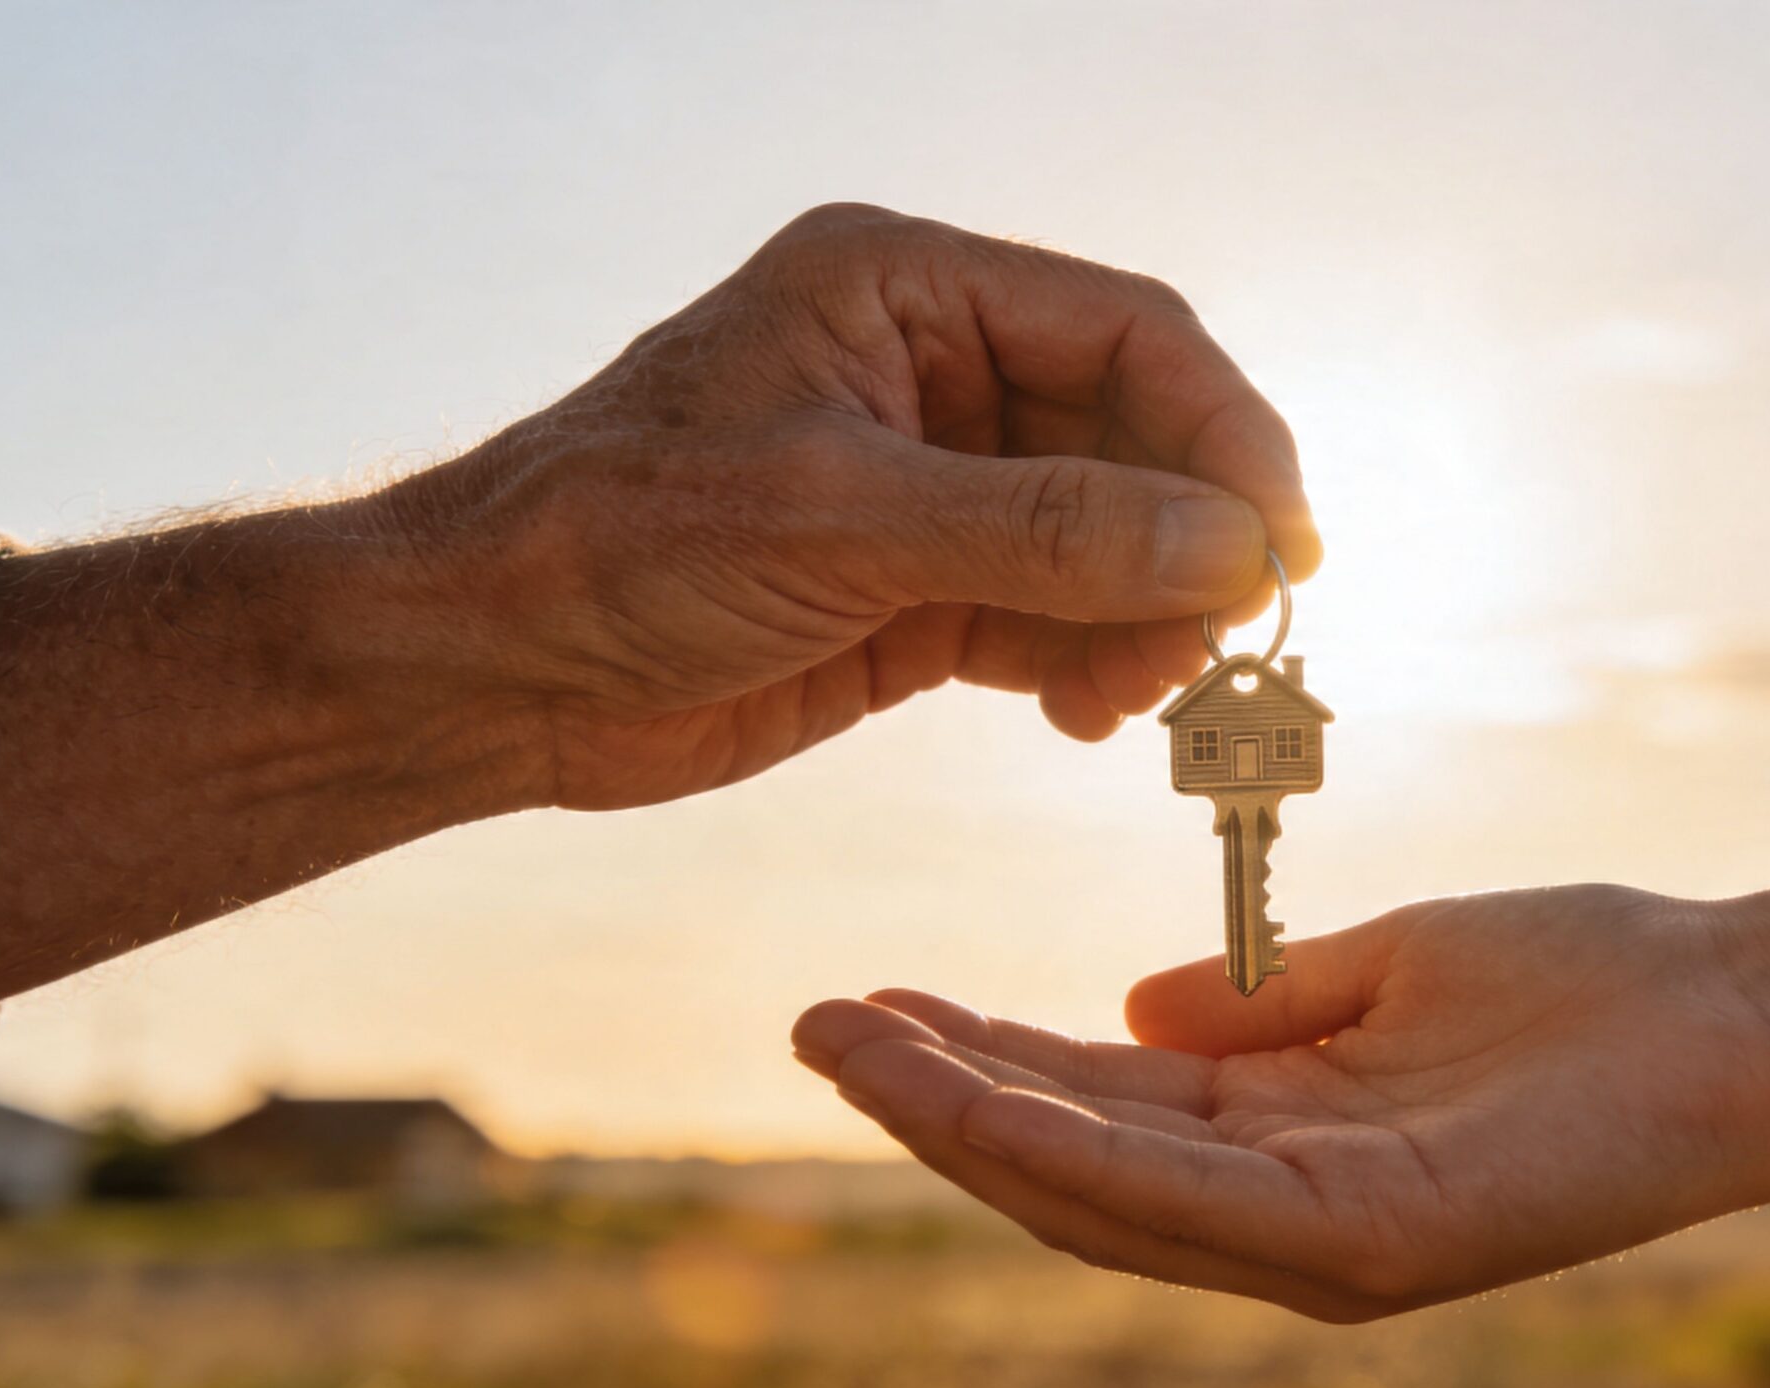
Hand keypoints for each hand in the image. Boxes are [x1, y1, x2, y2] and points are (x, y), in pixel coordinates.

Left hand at [391, 203, 1316, 810]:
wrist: (487, 670)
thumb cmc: (617, 542)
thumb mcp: (842, 519)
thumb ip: (1046, 528)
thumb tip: (1229, 545)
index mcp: (907, 290)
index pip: (1129, 333)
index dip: (1226, 434)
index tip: (1281, 543)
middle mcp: (932, 373)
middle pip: (1137, 438)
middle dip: (1190, 539)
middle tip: (1224, 640)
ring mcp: (931, 488)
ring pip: (1109, 538)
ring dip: (1150, 616)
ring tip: (1146, 696)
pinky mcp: (918, 591)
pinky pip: (1055, 616)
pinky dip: (1093, 665)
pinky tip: (1093, 714)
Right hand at [791, 886, 1769, 1320]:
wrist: (1747, 1009)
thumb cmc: (1591, 983)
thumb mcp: (1391, 970)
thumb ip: (1266, 1002)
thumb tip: (1134, 1003)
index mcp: (1289, 1144)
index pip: (1098, 1112)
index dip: (978, 1063)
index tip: (874, 999)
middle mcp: (1288, 1215)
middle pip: (1070, 1167)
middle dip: (934, 1099)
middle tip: (813, 1021)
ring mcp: (1326, 1243)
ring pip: (1100, 1195)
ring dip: (963, 1122)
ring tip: (850, 1044)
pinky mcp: (1374, 1243)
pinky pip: (1188, 1201)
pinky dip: (1068, 1147)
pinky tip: (974, 1090)